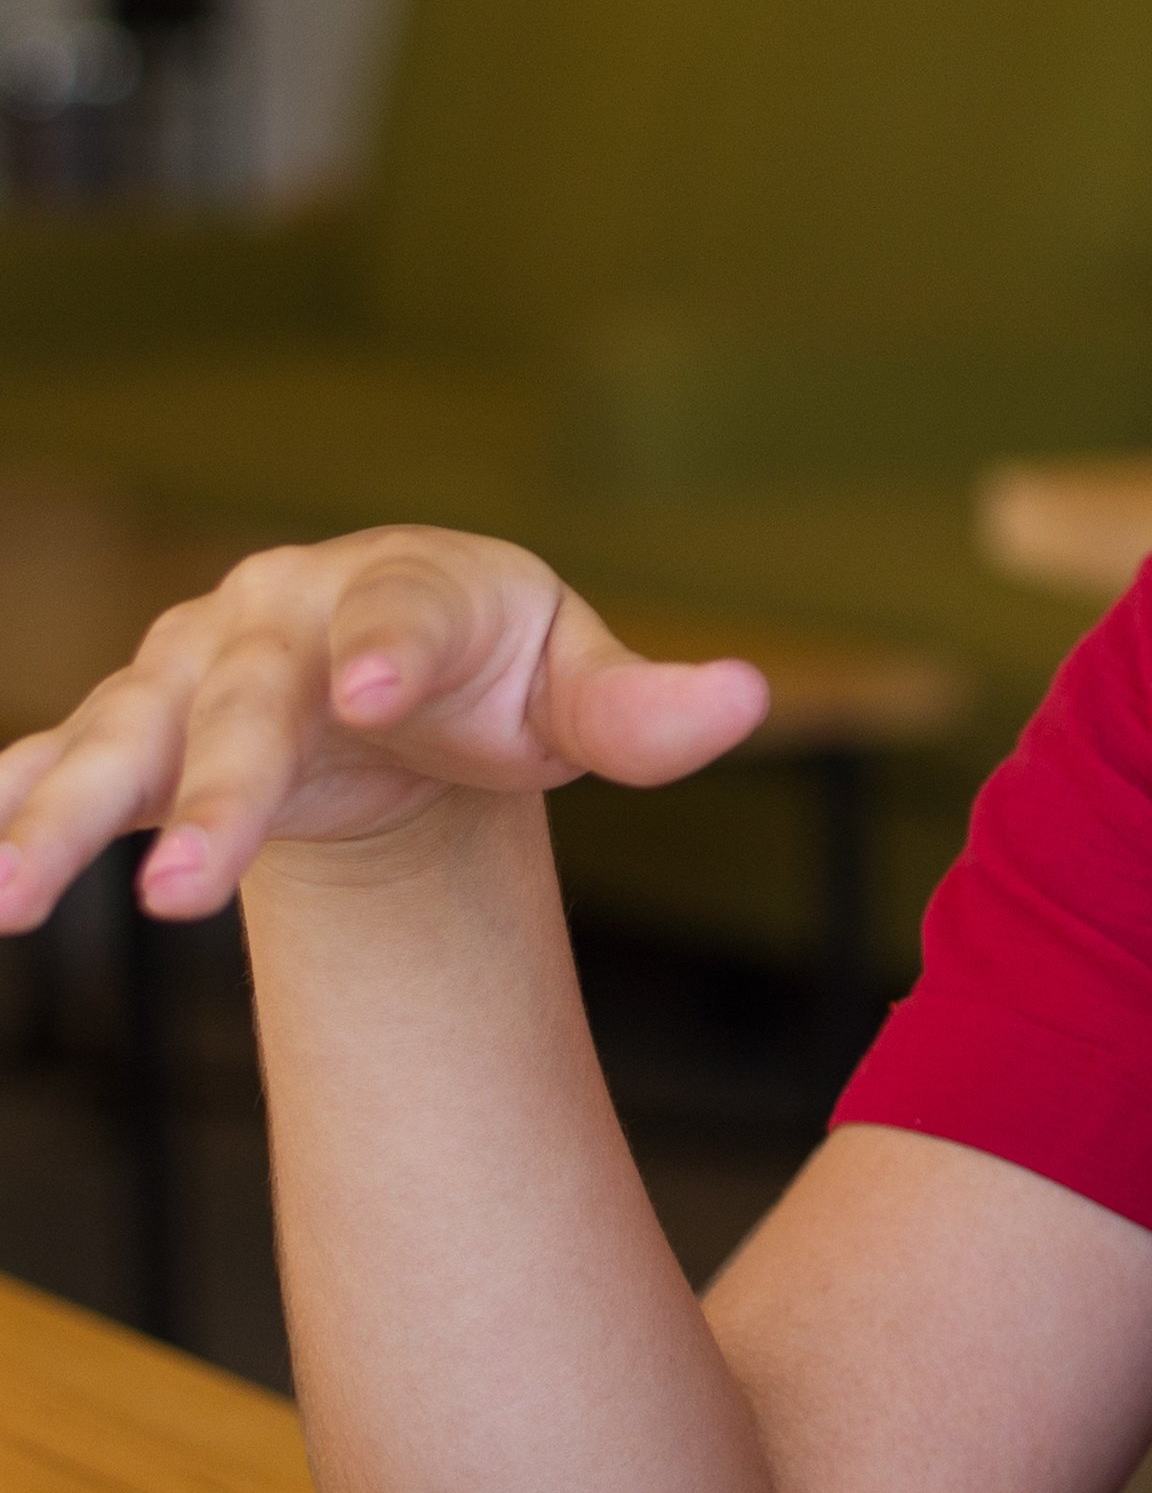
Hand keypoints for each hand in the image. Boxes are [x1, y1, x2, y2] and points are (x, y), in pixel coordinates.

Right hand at [0, 528, 766, 930]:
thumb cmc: (498, 671)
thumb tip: (737, 701)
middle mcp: (278, 623)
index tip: (379, 692)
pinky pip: (52, 766)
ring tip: (4, 901)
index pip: (401, 616)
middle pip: (242, 706)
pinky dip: (3, 805)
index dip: (391, 649)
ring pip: (115, 741)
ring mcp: (190, 675)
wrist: (400, 674)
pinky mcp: (134, 731)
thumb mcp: (574, 685)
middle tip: (191, 887)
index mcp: (406, 590)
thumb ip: (640, 707)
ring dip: (56, 818)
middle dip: (213, 793)